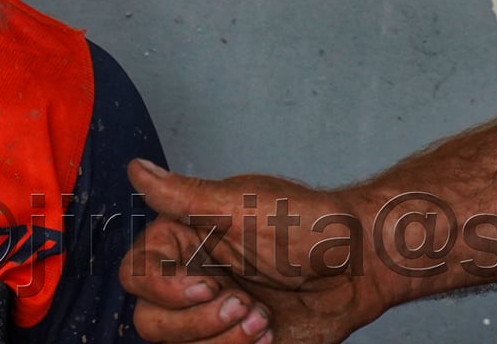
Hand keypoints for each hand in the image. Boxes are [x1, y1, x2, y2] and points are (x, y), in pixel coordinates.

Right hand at [119, 160, 389, 343]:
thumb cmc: (309, 223)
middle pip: (150, 320)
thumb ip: (184, 195)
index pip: (137, 274)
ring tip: (263, 318)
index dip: (165, 288)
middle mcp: (192, 278)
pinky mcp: (234, 342)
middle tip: (243, 304)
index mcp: (183, 239)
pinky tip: (269, 333)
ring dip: (223, 340)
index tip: (206, 285)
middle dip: (197, 322)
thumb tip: (137, 169)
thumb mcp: (243, 205)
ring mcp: (212, 315)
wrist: (359, 265)